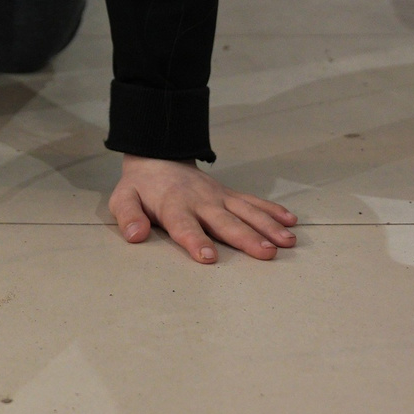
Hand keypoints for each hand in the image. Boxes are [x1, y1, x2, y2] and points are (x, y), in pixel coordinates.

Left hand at [108, 155, 297, 263]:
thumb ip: (128, 216)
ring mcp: (218, 196)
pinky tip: (290, 221)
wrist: (157, 156)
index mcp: (174, 206)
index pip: (184, 226)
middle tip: (267, 253)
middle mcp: (201, 201)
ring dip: (267, 226)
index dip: (195, 241)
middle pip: (225, 222)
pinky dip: (272, 210)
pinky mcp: (229, 194)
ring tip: (287, 242)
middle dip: (246, 238)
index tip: (208, 257)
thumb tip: (134, 236)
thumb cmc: (141, 187)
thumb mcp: (123, 199)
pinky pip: (253, 201)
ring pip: (246, 211)